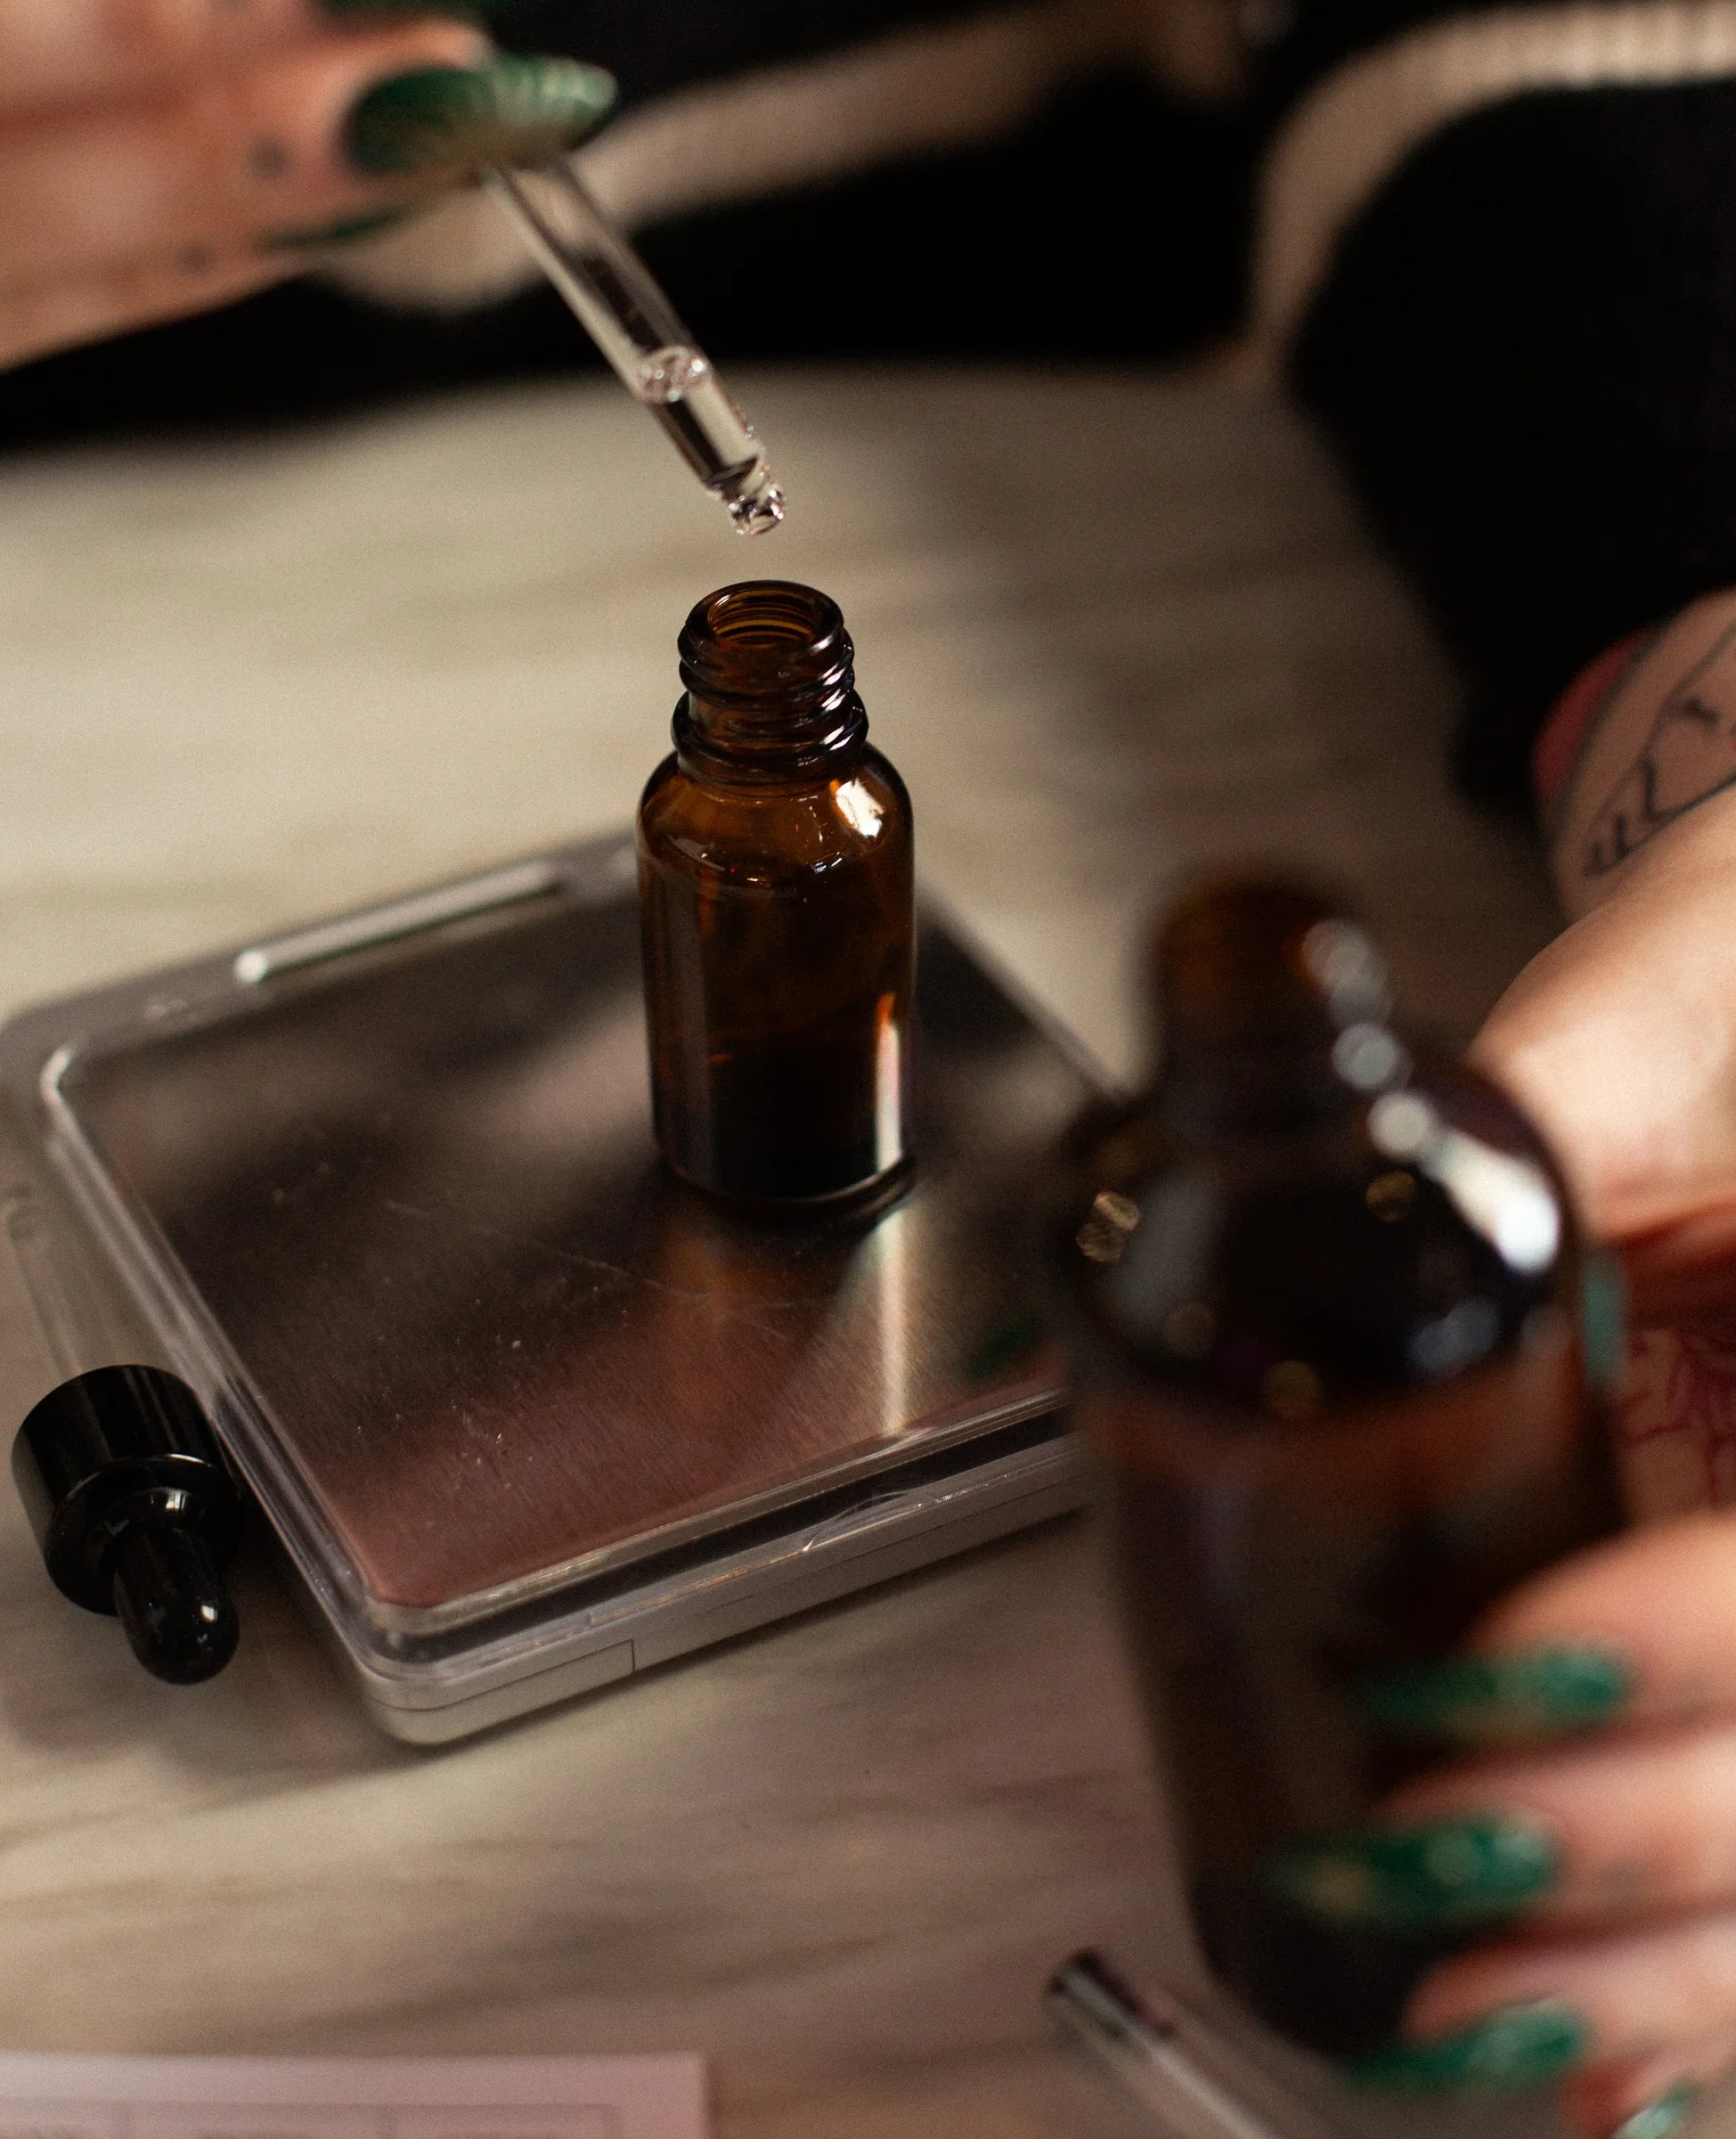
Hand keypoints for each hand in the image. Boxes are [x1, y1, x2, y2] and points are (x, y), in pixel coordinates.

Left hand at [1324, 591, 1735, 2134]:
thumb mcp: (1673, 1005)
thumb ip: (1557, 1107)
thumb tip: (1337, 1221)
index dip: (1684, 1656)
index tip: (1482, 1675)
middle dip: (1634, 1853)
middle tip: (1416, 1875)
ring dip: (1667, 1979)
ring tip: (1474, 2032)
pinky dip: (1704, 1997)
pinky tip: (1595, 2078)